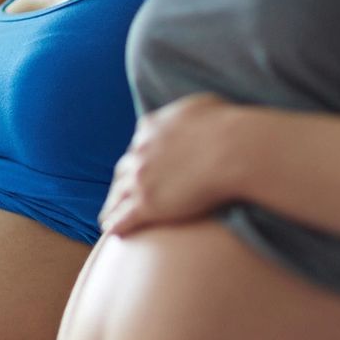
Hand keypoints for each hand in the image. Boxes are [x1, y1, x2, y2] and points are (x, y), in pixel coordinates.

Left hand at [100, 93, 249, 235]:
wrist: (232, 148)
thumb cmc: (227, 125)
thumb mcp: (202, 106)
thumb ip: (188, 113)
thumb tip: (193, 116)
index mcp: (150, 128)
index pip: (138, 146)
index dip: (137, 159)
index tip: (137, 169)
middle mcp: (140, 152)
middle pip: (123, 171)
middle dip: (119, 184)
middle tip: (117, 196)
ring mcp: (140, 179)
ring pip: (119, 196)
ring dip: (112, 207)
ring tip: (107, 218)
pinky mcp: (147, 203)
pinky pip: (124, 217)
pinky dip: (115, 225)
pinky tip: (111, 233)